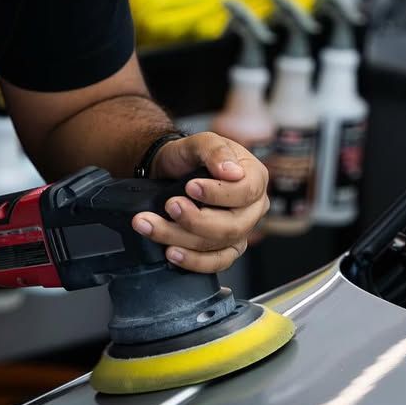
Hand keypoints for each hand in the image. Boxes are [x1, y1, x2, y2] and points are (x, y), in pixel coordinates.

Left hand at [131, 133, 269, 273]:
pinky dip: (192, 261)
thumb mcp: (200, 141)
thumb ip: (215, 150)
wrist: (169, 172)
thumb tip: (231, 171)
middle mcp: (252, 208)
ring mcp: (240, 232)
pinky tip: (171, 252)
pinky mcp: (225, 249)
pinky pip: (215, 263)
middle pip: (232, 226)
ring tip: (150, 224)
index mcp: (255, 178)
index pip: (246, 192)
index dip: (218, 193)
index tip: (191, 187)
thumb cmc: (189, 157)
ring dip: (179, 237)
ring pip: (217, 245)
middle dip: (195, 220)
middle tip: (169, 205)